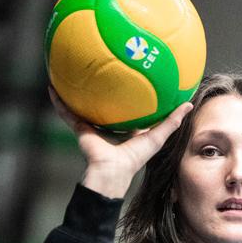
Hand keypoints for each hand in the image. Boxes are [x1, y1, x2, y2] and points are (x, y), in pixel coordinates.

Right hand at [48, 86, 192, 198]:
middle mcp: (109, 129)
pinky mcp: (81, 130)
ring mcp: (93, 129)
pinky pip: (67, 113)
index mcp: (127, 132)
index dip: (133, 101)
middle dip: (103, 93)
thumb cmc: (135, 158)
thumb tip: (189, 104)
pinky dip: (59, 102)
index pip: (130, 113)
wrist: (112, 170)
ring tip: (72, 76)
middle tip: (102, 72)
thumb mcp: (157, 136)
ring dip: (77, 94)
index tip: (134, 84)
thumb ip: (172, 121)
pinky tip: (52, 88)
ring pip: (84, 108)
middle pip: (105, 107)